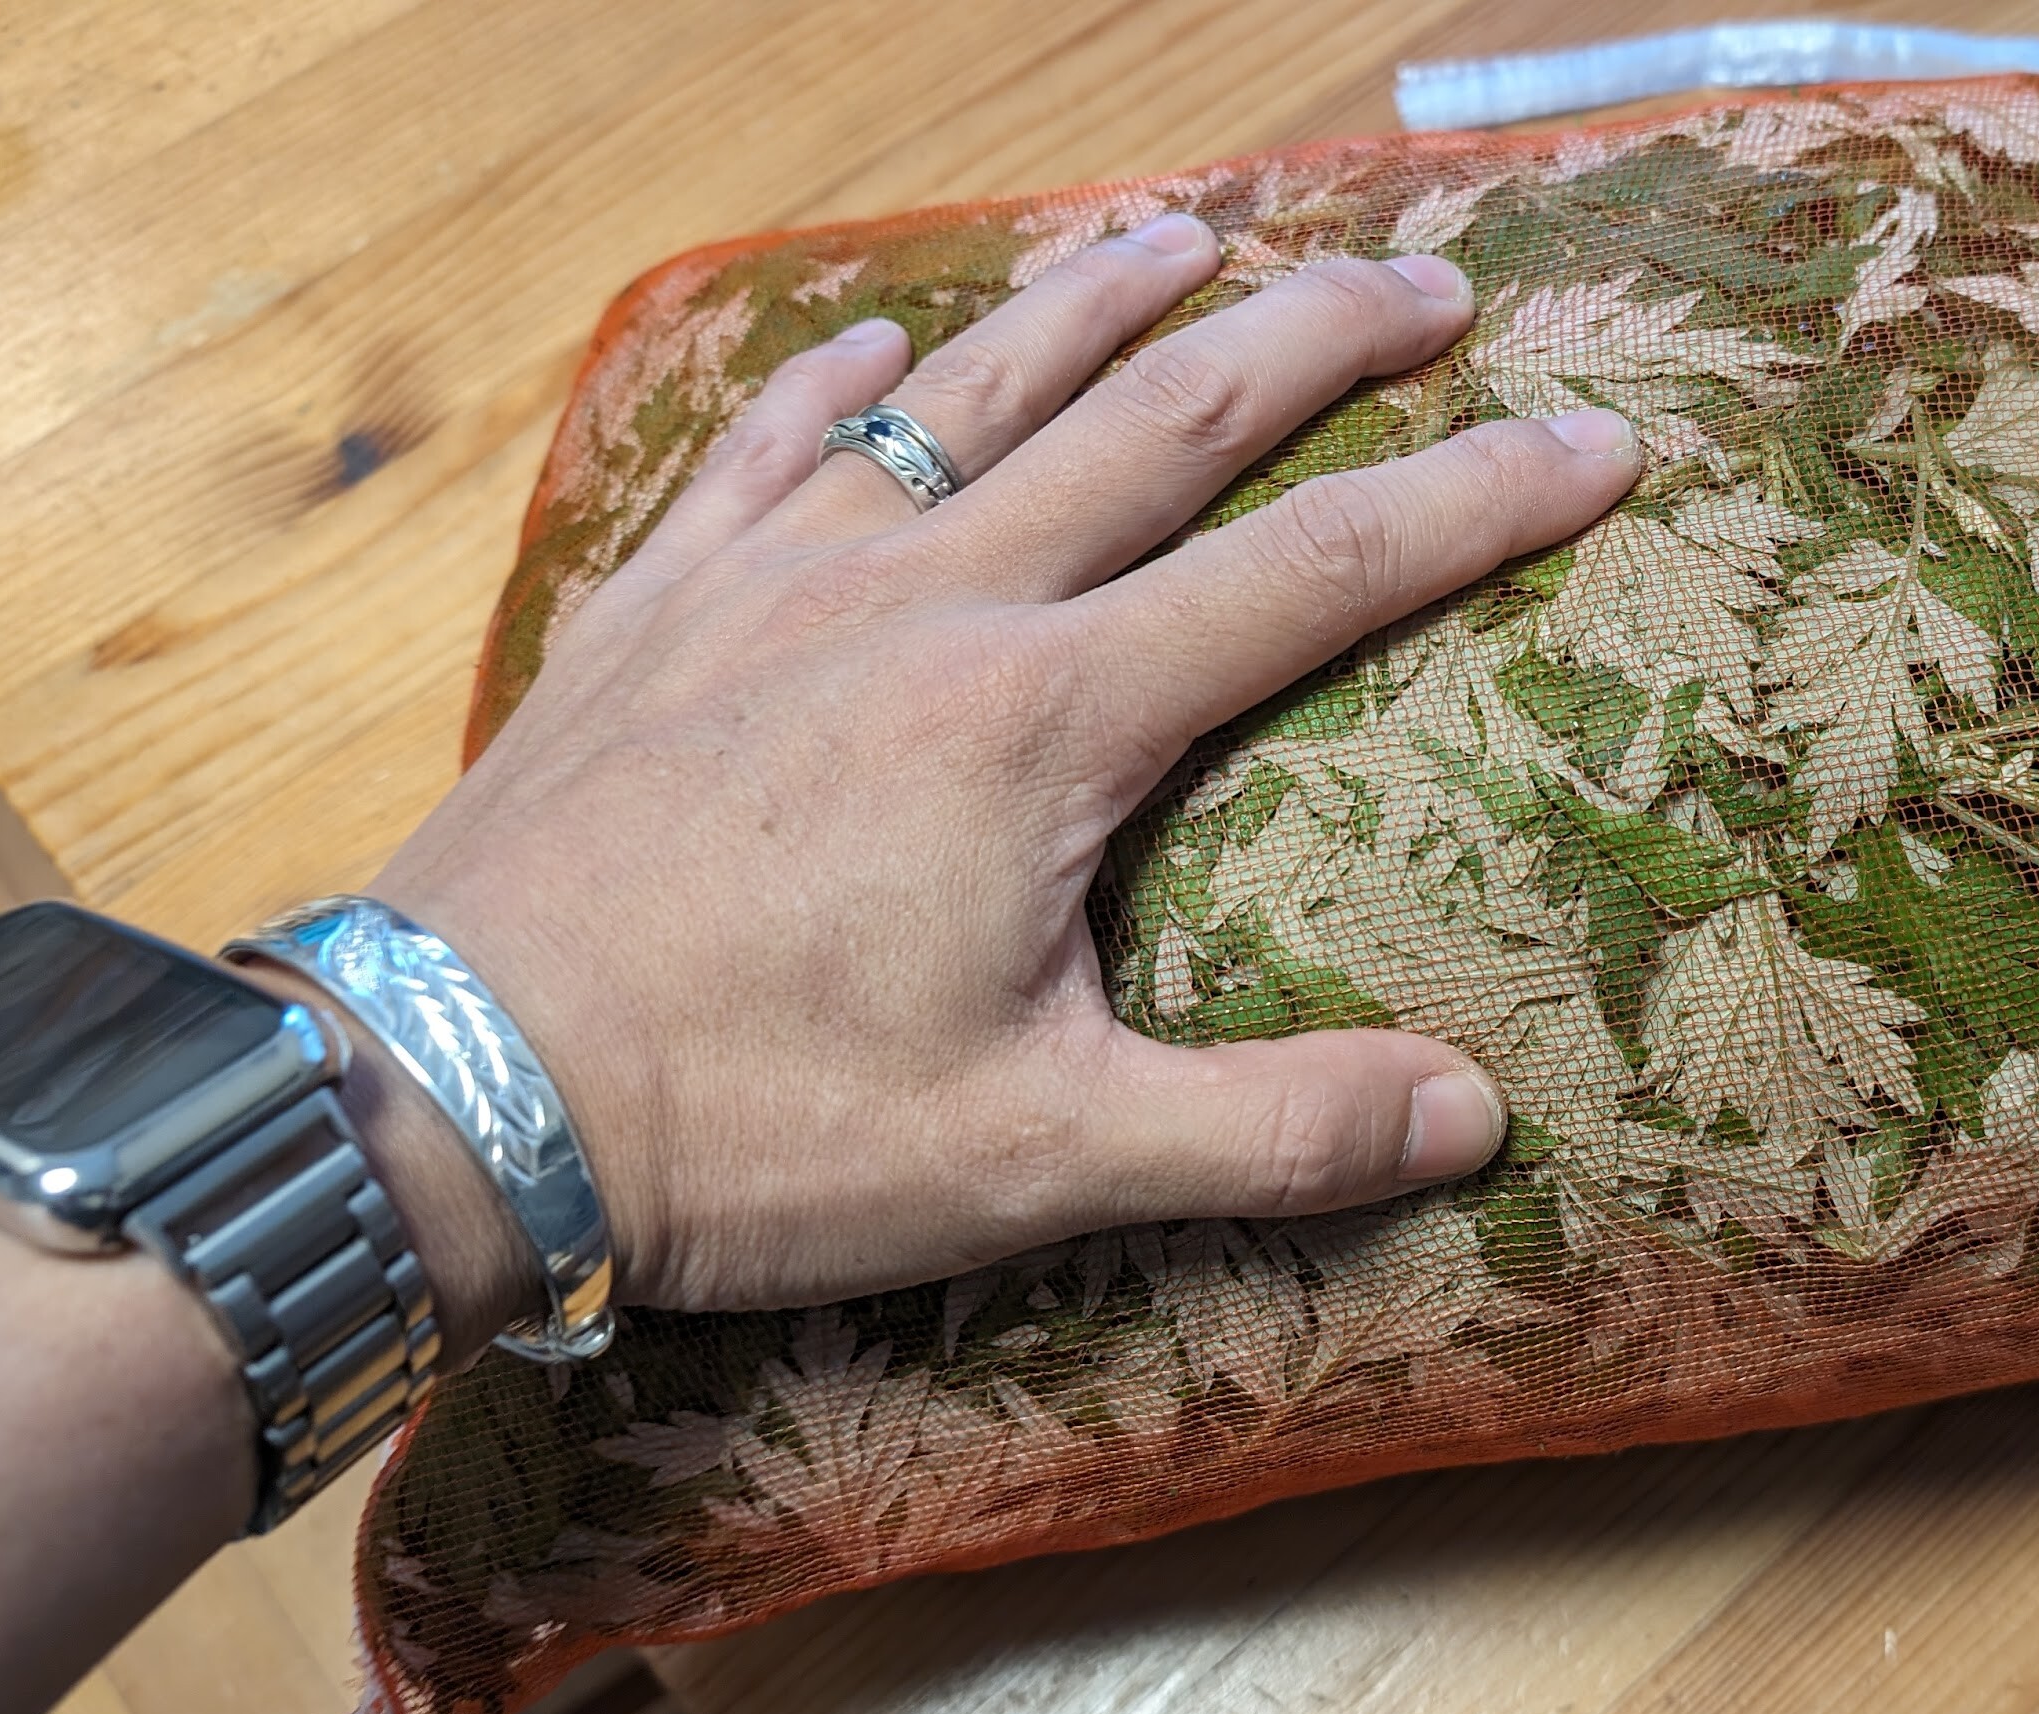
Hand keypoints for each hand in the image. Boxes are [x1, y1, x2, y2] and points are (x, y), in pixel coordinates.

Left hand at [351, 214, 1639, 1325]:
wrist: (440, 1093)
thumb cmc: (749, 1126)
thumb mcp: (1036, 1156)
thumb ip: (1267, 1128)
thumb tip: (1471, 1115)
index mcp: (1047, 718)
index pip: (1318, 570)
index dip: (1478, 498)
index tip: (1599, 437)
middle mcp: (930, 600)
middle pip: (1164, 416)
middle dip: (1316, 335)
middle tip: (1426, 281)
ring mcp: (782, 581)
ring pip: (971, 384)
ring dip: (1095, 298)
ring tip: (1186, 232)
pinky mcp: (662, 603)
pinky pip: (770, 439)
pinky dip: (842, 370)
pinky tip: (873, 332)